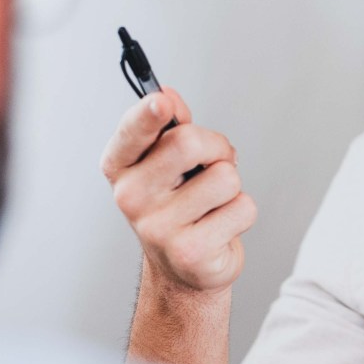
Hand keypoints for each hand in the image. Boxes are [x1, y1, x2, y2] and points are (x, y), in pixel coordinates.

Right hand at [100, 88, 256, 296]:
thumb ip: (170, 128)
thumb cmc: (178, 206)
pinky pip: (242, 208)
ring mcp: (158, 228)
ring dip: (231, 187)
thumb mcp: (167, 164)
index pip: (131, 131)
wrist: (183, 268)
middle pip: (189, 143)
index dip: (148, 114)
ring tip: (212, 204)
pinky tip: (219, 227)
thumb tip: (168, 95)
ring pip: (225, 177)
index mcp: (121, 167)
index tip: (163, 103)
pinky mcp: (191, 252)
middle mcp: (131, 197)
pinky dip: (241, 214)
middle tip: (214, 165)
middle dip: (217, 147)